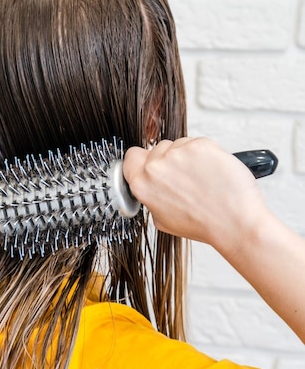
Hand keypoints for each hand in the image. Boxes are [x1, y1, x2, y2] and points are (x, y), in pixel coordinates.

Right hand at [123, 137, 268, 253]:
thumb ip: (151, 197)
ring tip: (202, 179)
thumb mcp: (162, 220)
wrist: (235, 223)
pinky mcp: (201, 145)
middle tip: (185, 179)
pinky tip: (212, 172)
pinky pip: (198, 143)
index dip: (143, 161)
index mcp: (142, 185)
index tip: (153, 165)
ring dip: (189, 157)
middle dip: (170, 160)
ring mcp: (178, 154)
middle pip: (158, 149)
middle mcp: (156, 167)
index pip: (132, 157)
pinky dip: (206, 154)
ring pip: (179, 145)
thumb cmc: (203, 225)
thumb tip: (153, 186)